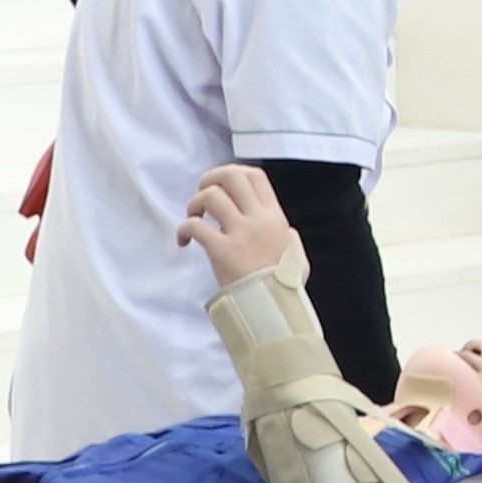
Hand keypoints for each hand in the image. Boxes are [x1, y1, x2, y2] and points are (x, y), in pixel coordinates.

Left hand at [175, 162, 302, 287]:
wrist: (273, 309)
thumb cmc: (284, 287)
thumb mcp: (298, 258)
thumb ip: (291, 240)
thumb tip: (287, 232)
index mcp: (275, 217)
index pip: (255, 176)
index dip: (234, 173)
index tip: (222, 185)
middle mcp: (258, 219)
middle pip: (231, 177)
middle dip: (211, 179)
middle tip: (202, 194)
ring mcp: (240, 234)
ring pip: (211, 196)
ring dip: (196, 203)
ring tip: (194, 217)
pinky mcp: (221, 250)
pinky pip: (195, 226)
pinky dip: (184, 229)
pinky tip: (184, 240)